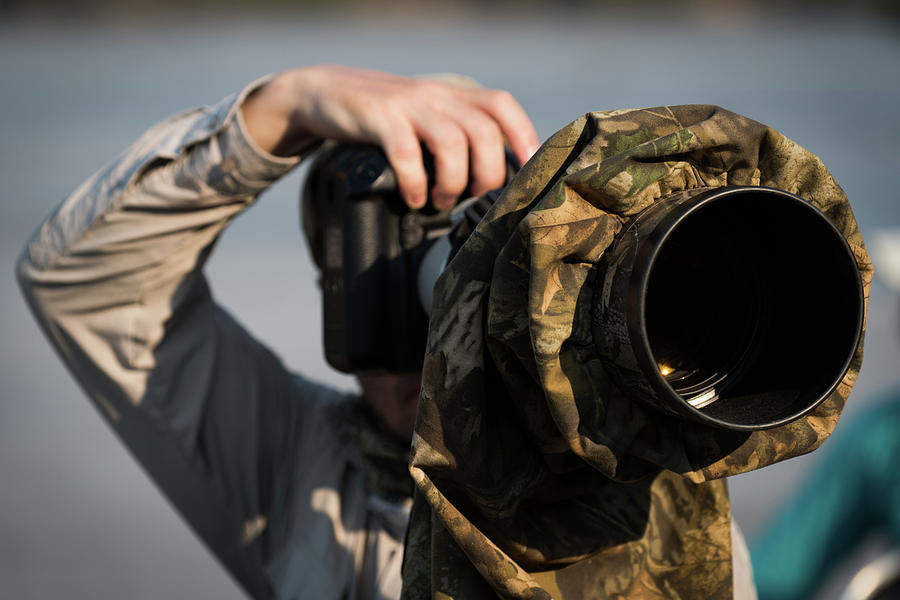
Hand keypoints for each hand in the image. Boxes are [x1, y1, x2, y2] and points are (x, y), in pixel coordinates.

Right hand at [241, 65, 539, 209]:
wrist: (327, 92)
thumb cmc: (385, 117)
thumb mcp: (426, 118)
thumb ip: (457, 137)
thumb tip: (493, 183)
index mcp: (454, 96)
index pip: (501, 107)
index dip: (522, 136)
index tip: (527, 172)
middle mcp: (437, 96)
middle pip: (484, 132)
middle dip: (487, 174)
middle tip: (473, 198)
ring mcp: (409, 105)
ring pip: (452, 142)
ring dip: (453, 181)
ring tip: (442, 200)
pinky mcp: (379, 118)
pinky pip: (406, 153)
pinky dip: (415, 182)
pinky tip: (414, 198)